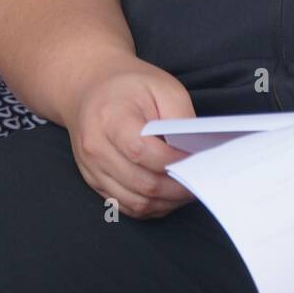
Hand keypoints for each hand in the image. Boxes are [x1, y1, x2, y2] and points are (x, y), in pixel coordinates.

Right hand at [62, 55, 197, 219]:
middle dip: (177, 187)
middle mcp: (95, 148)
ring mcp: (92, 169)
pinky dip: (152, 206)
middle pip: (142, 182)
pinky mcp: (94, 182)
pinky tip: (169, 195)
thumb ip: (180, 118)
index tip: (199, 160)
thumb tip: (196, 151)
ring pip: (135, 202)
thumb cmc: (131, 86)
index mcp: (110, 118)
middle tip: (202, 180)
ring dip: (167, 201)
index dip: (173, 161)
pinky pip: (126, 206)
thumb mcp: (163, 86)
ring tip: (189, 189)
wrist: (91, 87)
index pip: (142, 151)